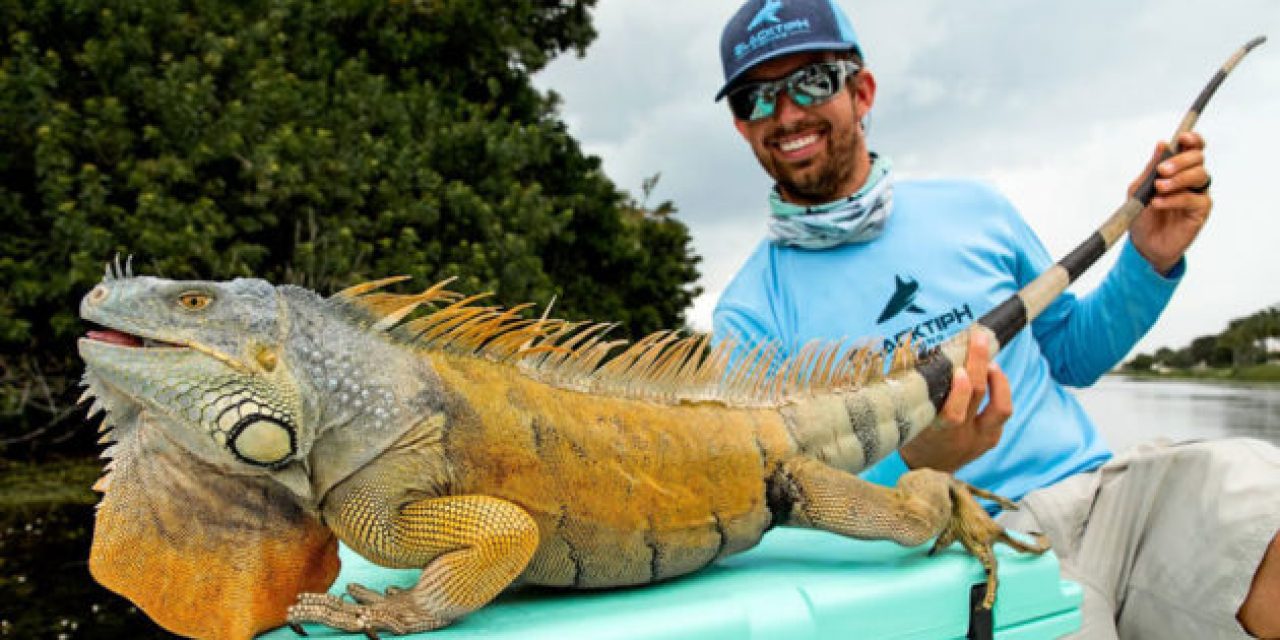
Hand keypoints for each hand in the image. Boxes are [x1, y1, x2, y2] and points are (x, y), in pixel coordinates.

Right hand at [900, 331, 1011, 472]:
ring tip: (991, 363)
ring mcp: (981, 440)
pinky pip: (1001, 413)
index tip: (959, 370)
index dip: (960, 392)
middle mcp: (963, 437)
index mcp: (938, 434)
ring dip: (999, 381)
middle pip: (978, 397)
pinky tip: (990, 378)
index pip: (954, 414)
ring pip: (1001, 408)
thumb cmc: (913, 438)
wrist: (927, 472)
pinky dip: (998, 392)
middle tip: (978, 340)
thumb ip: (921, 395)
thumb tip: (926, 355)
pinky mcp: (991, 440)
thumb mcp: (911, 420)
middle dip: (980, 364)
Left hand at [1128, 131, 1212, 274]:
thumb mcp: (1140, 188)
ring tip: (1159, 188)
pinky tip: (1158, 203)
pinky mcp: (1201, 211)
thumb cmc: (1142, 213)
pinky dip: (1175, 199)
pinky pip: (1194, 199)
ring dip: (1179, 179)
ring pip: (1201, 175)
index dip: (1193, 140)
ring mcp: (1198, 194)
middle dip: (1180, 161)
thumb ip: (1151, 168)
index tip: (1183, 138)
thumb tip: (1162, 144)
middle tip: (1161, 171)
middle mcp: (1191, 178)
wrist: (1143, 244)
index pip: (1193, 148)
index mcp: (1178, 168)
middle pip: (1198, 158)